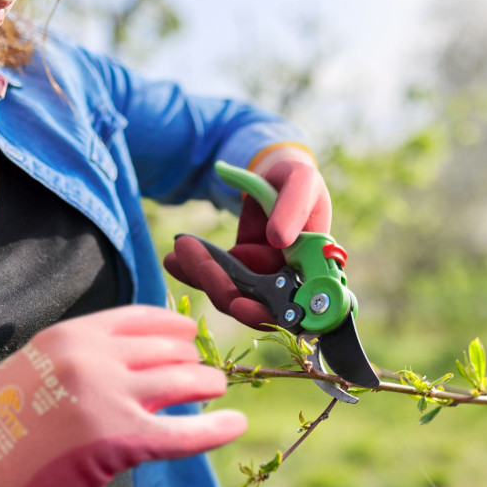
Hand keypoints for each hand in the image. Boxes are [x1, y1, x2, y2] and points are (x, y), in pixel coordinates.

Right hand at [0, 306, 244, 486]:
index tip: (191, 334)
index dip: (176, 326)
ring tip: (218, 389)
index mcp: (74, 335)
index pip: (144, 318)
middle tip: (205, 371)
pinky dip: (215, 428)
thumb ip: (82, 354)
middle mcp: (94, 358)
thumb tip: (133, 355)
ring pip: (183, 380)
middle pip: (170, 347)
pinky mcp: (119, 442)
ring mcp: (108, 398)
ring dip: (208, 384)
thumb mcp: (35, 364)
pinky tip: (235, 424)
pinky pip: (183, 432)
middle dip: (194, 358)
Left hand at [164, 156, 330, 328]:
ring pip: (230, 292)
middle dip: (222, 289)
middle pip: (254, 303)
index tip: (238, 304)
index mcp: (312, 268)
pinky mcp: (241, 268)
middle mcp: (289, 281)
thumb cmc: (297, 178)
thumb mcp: (301, 183)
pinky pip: (217, 276)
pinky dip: (194, 271)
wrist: (278, 173)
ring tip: (180, 252)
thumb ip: (294, 209)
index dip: (265, 313)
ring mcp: (263, 277)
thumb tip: (278, 239)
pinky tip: (174, 259)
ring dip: (202, 278)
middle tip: (198, 262)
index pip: (292, 306)